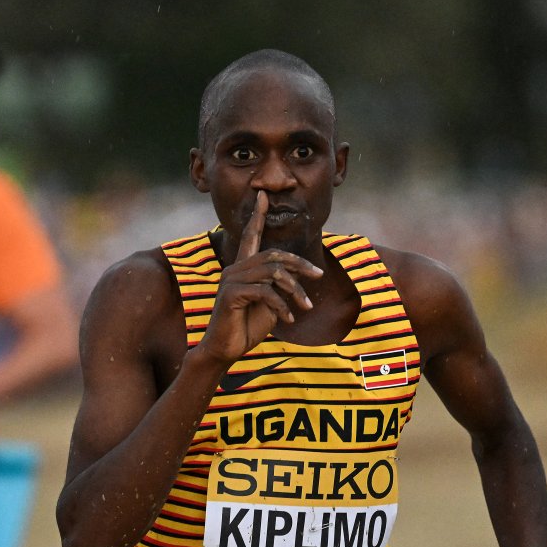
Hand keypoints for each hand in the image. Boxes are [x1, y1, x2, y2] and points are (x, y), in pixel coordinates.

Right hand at [197, 191, 323, 362]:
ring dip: (295, 290)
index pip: (251, 235)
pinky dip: (282, 306)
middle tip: (319, 276)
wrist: (227, 349)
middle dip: (300, 264)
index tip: (264, 196)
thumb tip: (298, 276)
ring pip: (273, 272)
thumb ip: (280, 286)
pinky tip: (289, 320)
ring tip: (306, 307)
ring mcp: (230, 280)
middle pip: (273, 255)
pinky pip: (265, 292)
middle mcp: (235, 269)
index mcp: (243, 267)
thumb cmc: (248, 327)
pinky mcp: (230, 294)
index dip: (258, 215)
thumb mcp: (271, 304)